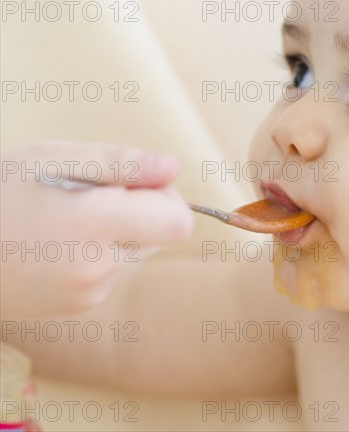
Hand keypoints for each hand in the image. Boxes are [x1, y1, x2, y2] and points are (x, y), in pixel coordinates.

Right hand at [1, 140, 193, 316]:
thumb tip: (174, 167)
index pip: (178, 221)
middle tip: (85, 194)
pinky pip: (111, 271)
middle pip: (159, 234)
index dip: (164, 197)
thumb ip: (123, 163)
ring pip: (135, 251)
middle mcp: (100, 269)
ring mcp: (90, 294)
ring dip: (115, 230)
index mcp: (97, 227)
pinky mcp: (79, 308)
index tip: (131, 182)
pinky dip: (98, 252)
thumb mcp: (54, 158)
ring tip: (62, 217)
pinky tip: (55, 242)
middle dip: (137, 209)